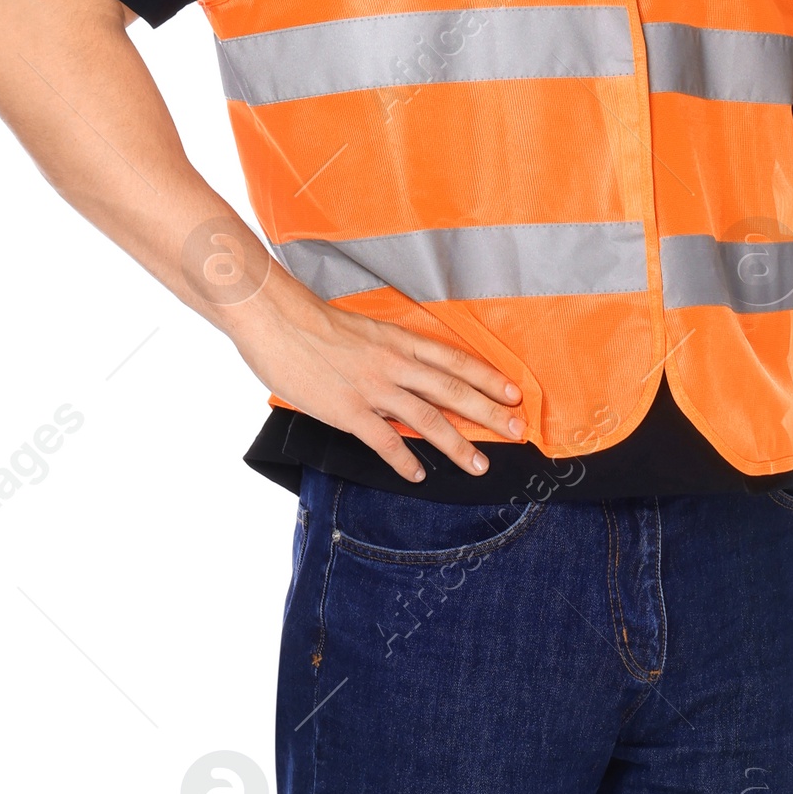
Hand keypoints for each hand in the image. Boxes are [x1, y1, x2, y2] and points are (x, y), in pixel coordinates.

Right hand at [230, 261, 526, 483]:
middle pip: (453, 390)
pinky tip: (418, 474)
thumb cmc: (312, 321)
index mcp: (398, 339)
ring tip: (479, 465)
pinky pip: (384, 440)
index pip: (454, 360)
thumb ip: (387, 350)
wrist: (276, 319)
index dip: (488, 378)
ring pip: (428, 418)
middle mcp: (394, 363)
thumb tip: (406, 370)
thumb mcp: (362, 329)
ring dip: (458, 445)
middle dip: (490, 413)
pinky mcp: (348, 410)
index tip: (513, 394)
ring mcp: (373, 387)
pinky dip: (404, 460)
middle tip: (517, 431)